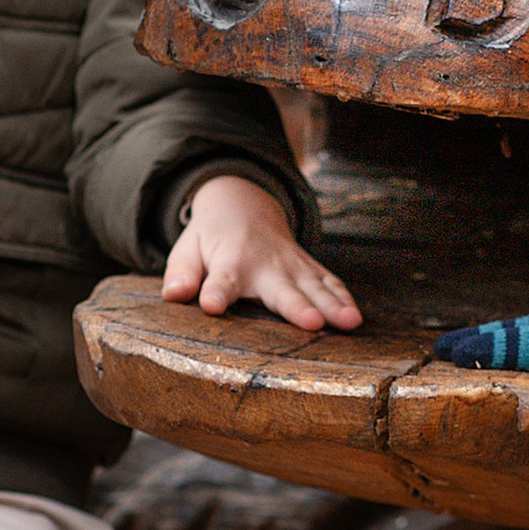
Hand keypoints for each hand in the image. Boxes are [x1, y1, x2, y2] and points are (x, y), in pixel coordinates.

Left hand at [161, 174, 360, 332]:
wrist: (244, 206)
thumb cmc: (212, 238)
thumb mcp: (188, 249)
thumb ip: (182, 272)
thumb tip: (173, 294)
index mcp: (230, 261)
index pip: (221, 281)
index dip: (216, 293)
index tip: (212, 305)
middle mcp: (265, 264)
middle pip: (282, 289)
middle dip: (297, 306)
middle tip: (312, 323)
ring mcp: (291, 265)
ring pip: (315, 286)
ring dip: (334, 304)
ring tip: (350, 322)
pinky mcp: (308, 267)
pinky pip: (329, 281)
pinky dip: (344, 296)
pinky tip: (355, 315)